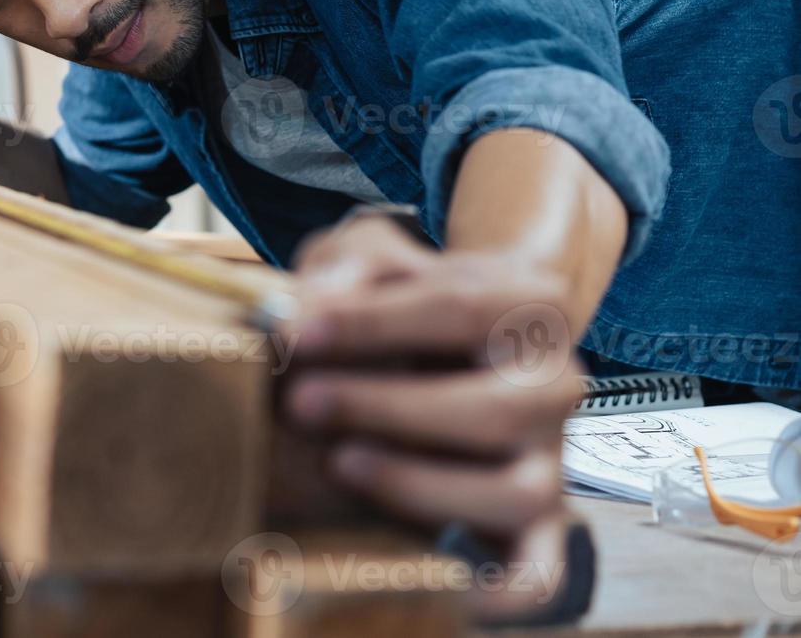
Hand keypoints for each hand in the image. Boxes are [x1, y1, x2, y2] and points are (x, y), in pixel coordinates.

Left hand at [278, 214, 582, 618]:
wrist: (449, 337)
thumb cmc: (395, 295)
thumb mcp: (370, 255)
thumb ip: (349, 265)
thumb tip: (308, 309)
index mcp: (528, 302)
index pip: (457, 307)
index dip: (370, 323)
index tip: (293, 332)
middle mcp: (556, 382)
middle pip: (494, 408)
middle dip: (387, 408)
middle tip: (299, 402)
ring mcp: (550, 456)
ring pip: (516, 493)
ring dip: (420, 485)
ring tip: (339, 462)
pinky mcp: (536, 521)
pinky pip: (539, 572)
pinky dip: (501, 593)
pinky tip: (440, 587)